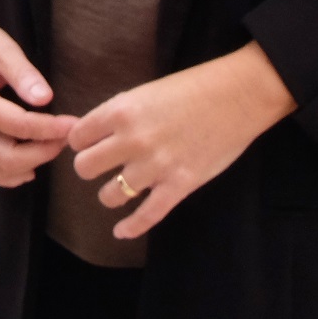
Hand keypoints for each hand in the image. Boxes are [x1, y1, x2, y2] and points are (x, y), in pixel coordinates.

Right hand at [0, 5, 76, 187]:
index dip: (50, 128)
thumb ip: (23, 73)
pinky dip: (11, 174)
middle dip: (42, 152)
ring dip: (30, 165)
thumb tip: (45, 99)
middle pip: (7, 158)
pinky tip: (30, 164)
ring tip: (53, 145)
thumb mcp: (1, 47)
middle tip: (67, 136)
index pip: (18, 125)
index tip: (74, 124)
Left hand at [68, 43, 295, 239]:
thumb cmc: (194, 87)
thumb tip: (96, 133)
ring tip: (116, 191)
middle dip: (90, 168)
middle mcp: (132, 140)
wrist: (238, 96)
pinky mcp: (178, 185)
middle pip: (85, 168)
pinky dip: (130, 227)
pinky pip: (146, 216)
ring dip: (110, 195)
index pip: (78, 136)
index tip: (88, 144)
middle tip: (101, 167)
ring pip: (110, 195)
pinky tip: (120, 231)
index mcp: (121, 110)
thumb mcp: (146, 92)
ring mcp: (155, 166)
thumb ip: (121, 114)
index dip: (81, 142)